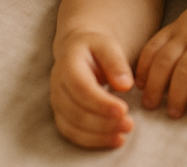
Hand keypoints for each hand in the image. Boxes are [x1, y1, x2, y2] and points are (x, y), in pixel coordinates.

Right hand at [50, 31, 135, 148]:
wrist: (76, 49)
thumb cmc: (95, 47)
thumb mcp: (108, 45)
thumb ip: (116, 63)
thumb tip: (125, 85)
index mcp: (67, 63)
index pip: (81, 88)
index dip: (101, 103)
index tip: (123, 110)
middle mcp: (58, 85)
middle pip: (76, 111)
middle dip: (103, 122)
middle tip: (129, 124)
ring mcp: (57, 102)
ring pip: (73, 127)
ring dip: (99, 135)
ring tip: (123, 134)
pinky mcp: (61, 115)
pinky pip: (73, 134)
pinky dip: (93, 140)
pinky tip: (114, 139)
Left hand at [135, 0, 186, 116]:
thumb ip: (176, 39)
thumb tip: (159, 68)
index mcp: (179, 27)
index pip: (153, 48)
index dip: (143, 70)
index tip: (140, 87)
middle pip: (165, 63)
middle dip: (154, 87)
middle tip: (151, 106)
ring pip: (185, 70)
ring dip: (176, 94)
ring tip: (174, 112)